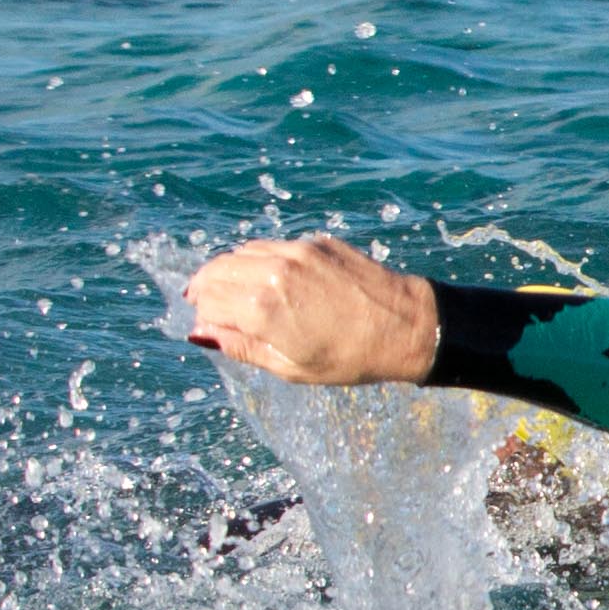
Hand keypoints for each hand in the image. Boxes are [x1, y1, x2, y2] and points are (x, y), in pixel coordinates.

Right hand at [181, 237, 434, 386]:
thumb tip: (201, 333)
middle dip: (207, 287)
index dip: (203, 315)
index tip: (211, 325)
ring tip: (242, 294)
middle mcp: (275, 272)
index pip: (207, 300)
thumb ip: (240, 346)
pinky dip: (263, 261)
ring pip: (242, 252)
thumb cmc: (350, 357)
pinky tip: (277, 282)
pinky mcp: (317, 242)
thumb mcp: (289, 366)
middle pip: (216, 269)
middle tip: (210, 305)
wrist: (407, 326)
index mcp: (263, 308)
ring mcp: (297, 252)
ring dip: (232, 271)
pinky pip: (274, 246)